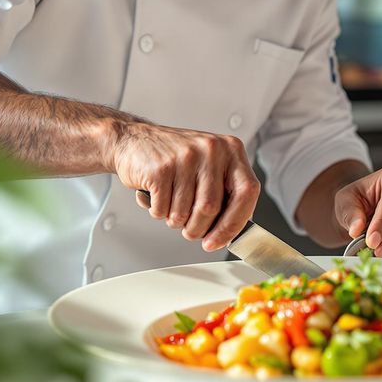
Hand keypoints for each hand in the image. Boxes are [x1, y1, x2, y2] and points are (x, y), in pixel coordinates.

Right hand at [110, 122, 260, 251]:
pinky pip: (162, 209)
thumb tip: (234, 231)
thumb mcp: (209, 166)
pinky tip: (157, 197)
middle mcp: (212, 149)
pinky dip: (158, 212)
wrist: (134, 140)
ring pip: (184, 213)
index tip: (219, 241)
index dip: (234, 223)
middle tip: (189, 230)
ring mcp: (186, 156)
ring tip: (170, 206)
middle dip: (197, 229)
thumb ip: (226, 193)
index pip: (247, 192)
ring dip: (175, 221)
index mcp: (231, 150)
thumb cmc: (176, 159)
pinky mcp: (161, 167)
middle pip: (211, 208)